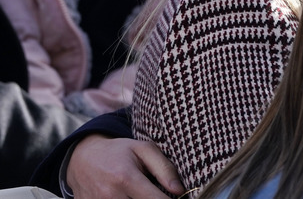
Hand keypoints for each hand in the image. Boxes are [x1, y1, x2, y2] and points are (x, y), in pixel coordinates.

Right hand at [66, 135, 183, 197]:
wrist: (82, 159)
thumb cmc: (118, 152)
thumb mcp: (144, 149)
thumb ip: (165, 168)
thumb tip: (180, 190)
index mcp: (126, 178)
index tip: (177, 197)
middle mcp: (110, 196)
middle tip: (156, 192)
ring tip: (141, 193)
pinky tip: (130, 197)